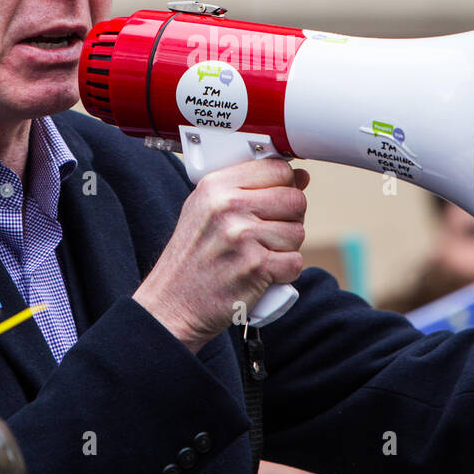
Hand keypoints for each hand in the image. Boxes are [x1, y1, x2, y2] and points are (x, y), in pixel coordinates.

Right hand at [133, 158, 309, 353]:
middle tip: (266, 234)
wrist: (172, 304)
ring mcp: (242, 237)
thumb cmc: (193, 257)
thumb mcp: (206, 210)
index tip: (273, 202)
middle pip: (294, 200)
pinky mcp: (255, 267)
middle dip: (289, 219)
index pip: (278, 169)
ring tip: (258, 255)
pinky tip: (261, 274)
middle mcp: (228, 207)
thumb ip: (249, 189)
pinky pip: (294, 262)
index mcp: (216, 186)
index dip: (285, 186)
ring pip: (297, 232)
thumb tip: (301, 177)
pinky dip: (283, 272)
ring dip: (285, 248)